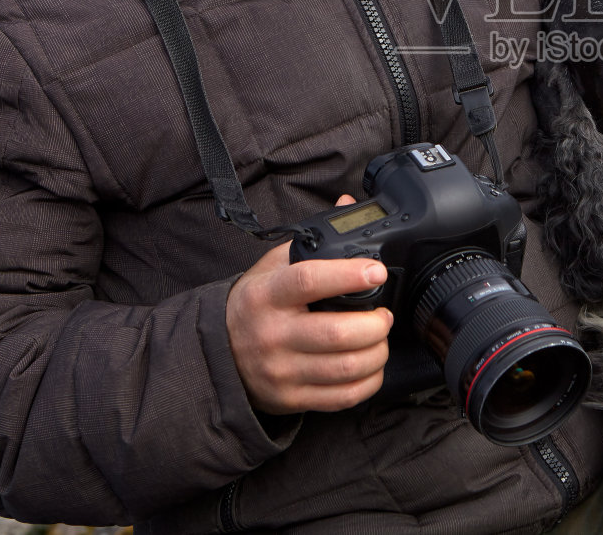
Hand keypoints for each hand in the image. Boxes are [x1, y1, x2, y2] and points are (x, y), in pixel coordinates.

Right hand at [226, 195, 393, 413]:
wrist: (219, 353)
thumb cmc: (256, 304)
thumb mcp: (273, 265)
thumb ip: (312, 239)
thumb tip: (349, 205)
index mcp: (267, 294)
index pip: (309, 281)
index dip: (348, 276)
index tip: (377, 270)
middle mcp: (272, 334)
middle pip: (337, 333)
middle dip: (375, 324)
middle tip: (383, 314)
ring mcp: (281, 370)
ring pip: (345, 368)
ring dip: (377, 352)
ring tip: (379, 338)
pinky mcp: (291, 398)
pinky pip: (343, 397)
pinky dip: (369, 381)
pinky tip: (371, 365)